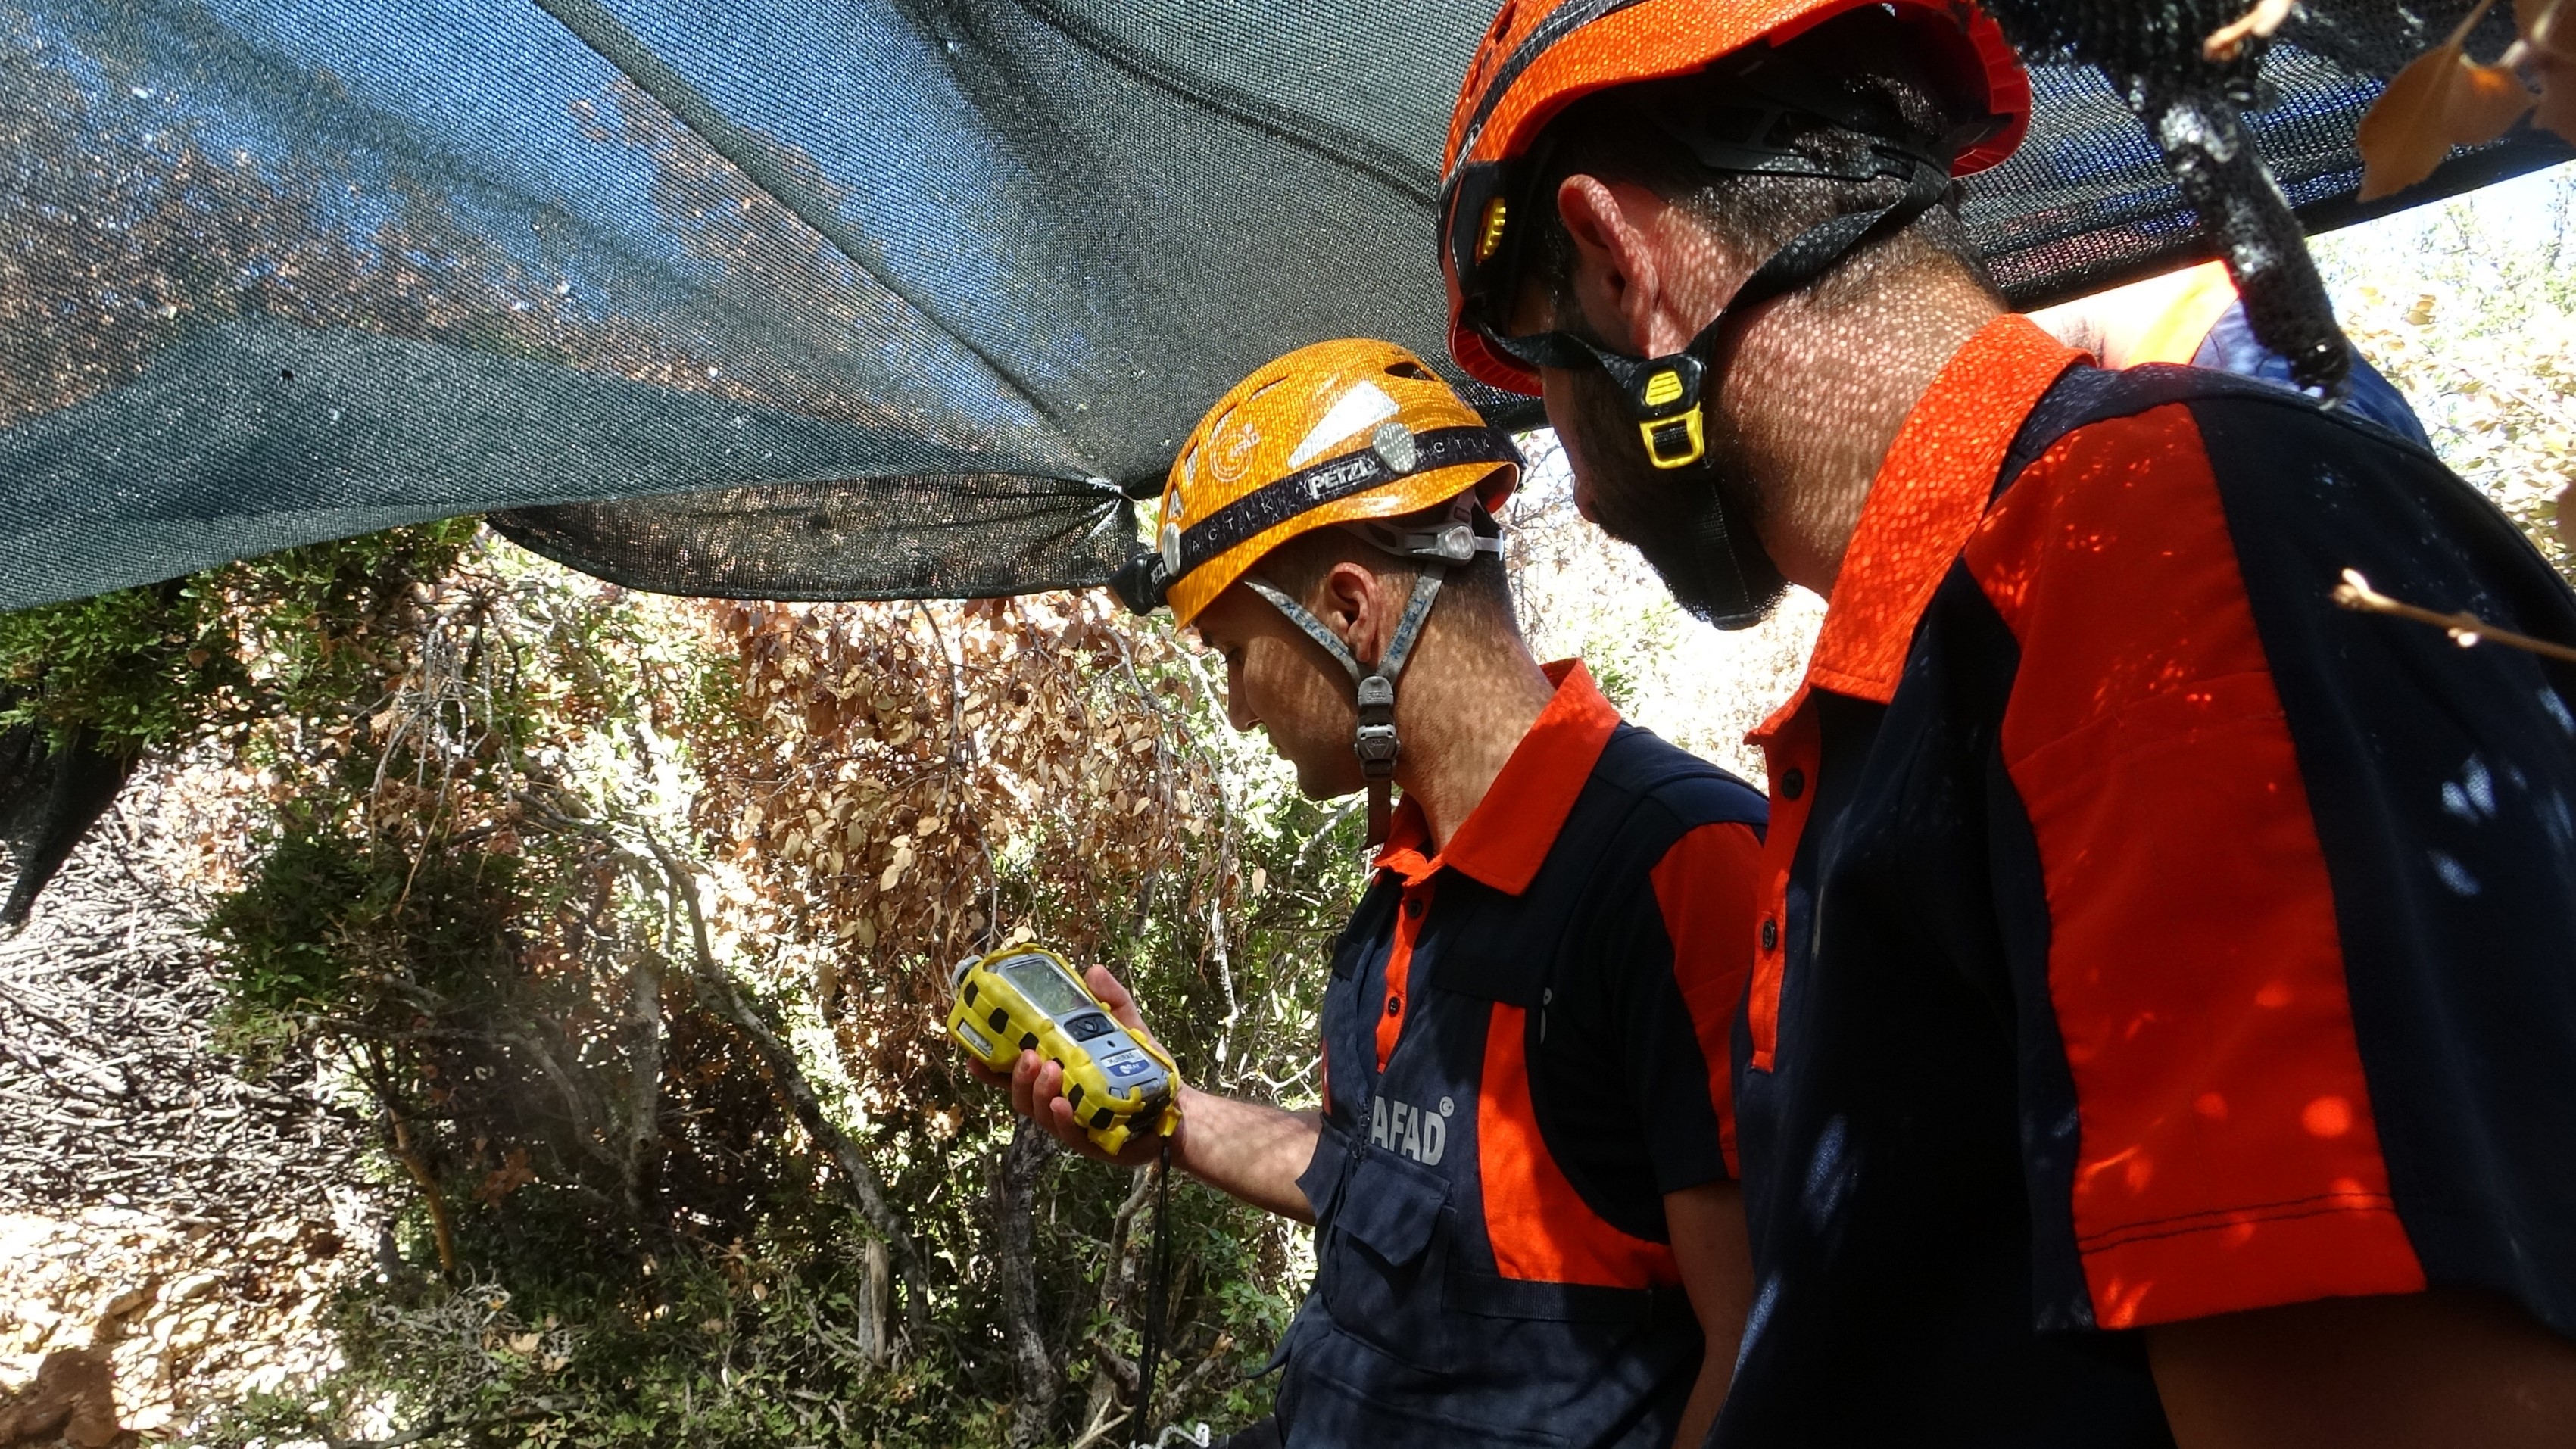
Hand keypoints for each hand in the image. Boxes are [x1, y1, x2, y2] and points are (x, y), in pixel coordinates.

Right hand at [965, 964, 1177, 1167]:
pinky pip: (1071, 1135)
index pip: (1013, 1076)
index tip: (972, 1055)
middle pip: (1021, 1096)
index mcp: (1057, 1078)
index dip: (990, 1069)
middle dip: (1019, 1077)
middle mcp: (1058, 1103)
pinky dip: (1064, 1120)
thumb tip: (1094, 971)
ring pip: (1041, 1115)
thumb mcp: (1128, 1028)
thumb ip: (1112, 1001)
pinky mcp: (1095, 1144)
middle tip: (1029, 1055)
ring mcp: (1074, 1126)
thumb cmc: (1145, 1069)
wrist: (1179, 1106)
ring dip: (1040, 1093)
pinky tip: (1064, 1104)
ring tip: (1049, 1070)